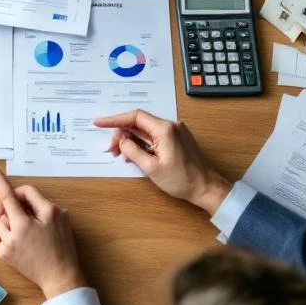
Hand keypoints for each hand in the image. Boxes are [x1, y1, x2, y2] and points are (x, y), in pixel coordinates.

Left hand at [0, 159, 86, 298]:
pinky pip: (2, 235)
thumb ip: (36, 200)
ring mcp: (6, 244)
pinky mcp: (3, 254)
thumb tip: (19, 197)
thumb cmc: (61, 245)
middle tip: (23, 210)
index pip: (8, 194)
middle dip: (8, 203)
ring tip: (28, 231)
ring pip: (0, 221)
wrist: (59, 276)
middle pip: (1, 205)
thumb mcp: (57, 216)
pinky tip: (24, 244)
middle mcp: (13, 232)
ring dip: (10, 220)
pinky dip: (10, 235)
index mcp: (26, 221)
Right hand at [93, 110, 230, 214]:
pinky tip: (134, 154)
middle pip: (138, 123)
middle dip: (121, 134)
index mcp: (164, 129)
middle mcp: (170, 125)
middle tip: (111, 150)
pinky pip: (153, 136)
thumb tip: (121, 140)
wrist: (206, 188)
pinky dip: (141, 143)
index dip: (114, 119)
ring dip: (131, 140)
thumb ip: (133, 150)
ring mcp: (174, 131)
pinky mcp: (176, 138)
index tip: (98, 123)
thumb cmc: (181, 180)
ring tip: (121, 155)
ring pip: (145, 130)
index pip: (134, 117)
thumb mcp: (151, 167)